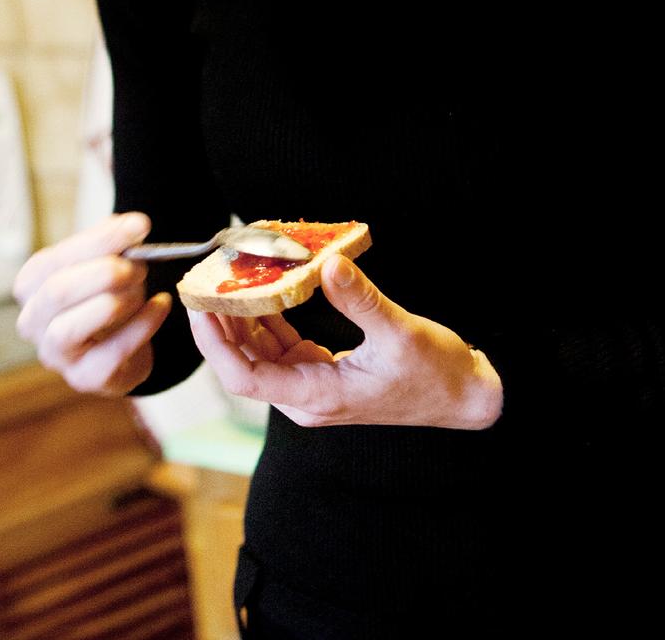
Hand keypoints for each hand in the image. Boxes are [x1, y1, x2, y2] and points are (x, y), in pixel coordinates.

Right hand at [14, 212, 171, 395]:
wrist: (123, 347)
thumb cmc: (105, 297)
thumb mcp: (102, 263)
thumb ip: (112, 243)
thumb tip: (132, 226)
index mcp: (30, 285)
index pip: (55, 259)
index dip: (100, 240)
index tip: (140, 226)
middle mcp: (32, 322)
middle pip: (56, 291)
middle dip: (103, 273)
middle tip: (139, 265)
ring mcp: (55, 354)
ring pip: (70, 327)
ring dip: (114, 302)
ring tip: (142, 288)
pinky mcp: (85, 377)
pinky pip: (112, 351)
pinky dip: (142, 325)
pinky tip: (161, 305)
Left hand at [187, 255, 502, 429]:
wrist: (464, 396)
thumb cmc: (436, 374)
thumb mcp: (400, 334)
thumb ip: (361, 301)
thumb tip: (330, 265)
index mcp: (316, 396)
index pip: (244, 377)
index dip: (215, 343)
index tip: (200, 306)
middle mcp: (304, 398)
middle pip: (243, 362)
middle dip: (220, 322)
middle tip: (207, 279)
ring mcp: (310, 387)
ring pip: (258, 352)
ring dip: (241, 317)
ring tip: (226, 277)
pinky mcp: (319, 373)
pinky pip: (279, 346)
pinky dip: (267, 317)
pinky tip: (258, 289)